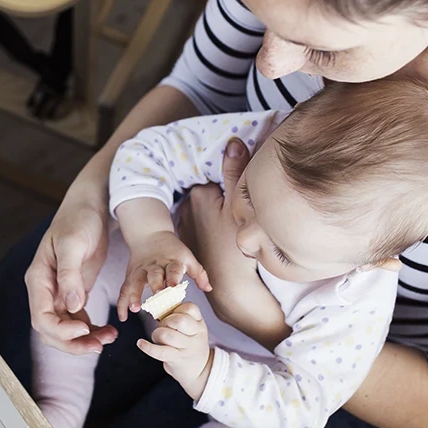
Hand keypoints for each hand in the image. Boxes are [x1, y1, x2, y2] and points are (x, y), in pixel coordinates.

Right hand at [25, 198, 118, 353]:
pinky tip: (108, 331)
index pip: (41, 318)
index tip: (85, 330)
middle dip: (73, 342)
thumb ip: (70, 275)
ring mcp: (58, 293)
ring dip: (84, 339)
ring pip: (65, 329)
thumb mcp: (74, 244)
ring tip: (109, 338)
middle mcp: (45, 290)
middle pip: (51, 330)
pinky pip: (77, 320)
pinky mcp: (74, 292)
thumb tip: (71, 306)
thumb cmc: (79, 220)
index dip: (61, 331)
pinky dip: (90, 330)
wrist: (90, 206)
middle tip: (100, 345)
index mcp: (39, 279)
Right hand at [117, 230, 210, 321]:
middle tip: (157, 298)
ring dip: (134, 295)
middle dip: (155, 287)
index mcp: (171, 261)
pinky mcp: (131, 275)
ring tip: (134, 308)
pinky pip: (125, 289)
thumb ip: (199, 273)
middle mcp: (155, 265)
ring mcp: (141, 270)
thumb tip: (209, 289)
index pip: (173, 269)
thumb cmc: (172, 250)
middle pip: (154, 275)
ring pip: (136, 282)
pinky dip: (122, 303)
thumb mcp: (187, 257)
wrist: (150, 234)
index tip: (174, 287)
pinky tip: (123, 317)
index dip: (173, 277)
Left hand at [137, 303, 213, 399]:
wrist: (200, 371)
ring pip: (167, 335)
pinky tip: (140, 343)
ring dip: (157, 334)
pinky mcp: (177, 359)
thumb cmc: (190, 345)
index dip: (177, 309)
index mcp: (199, 323)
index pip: (190, 308)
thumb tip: (158, 306)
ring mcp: (187, 348)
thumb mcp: (193, 329)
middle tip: (164, 327)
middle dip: (166, 321)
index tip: (172, 315)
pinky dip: (147, 347)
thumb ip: (180, 317)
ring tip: (158, 338)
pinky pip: (159, 351)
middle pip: (179, 320)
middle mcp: (196, 335)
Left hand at [177, 139, 289, 347]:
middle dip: (219, 196)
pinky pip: (200, 227)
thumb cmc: (238, 247)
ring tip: (228, 228)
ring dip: (214, 213)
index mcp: (199, 194)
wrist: (230, 286)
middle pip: (208, 192)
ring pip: (204, 210)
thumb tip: (232, 140)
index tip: (241, 193)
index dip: (230, 182)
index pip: (215, 176)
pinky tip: (219, 238)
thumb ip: (236, 171)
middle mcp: (187, 208)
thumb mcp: (241, 205)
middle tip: (237, 214)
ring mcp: (185, 226)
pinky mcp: (188, 242)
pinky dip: (208, 229)